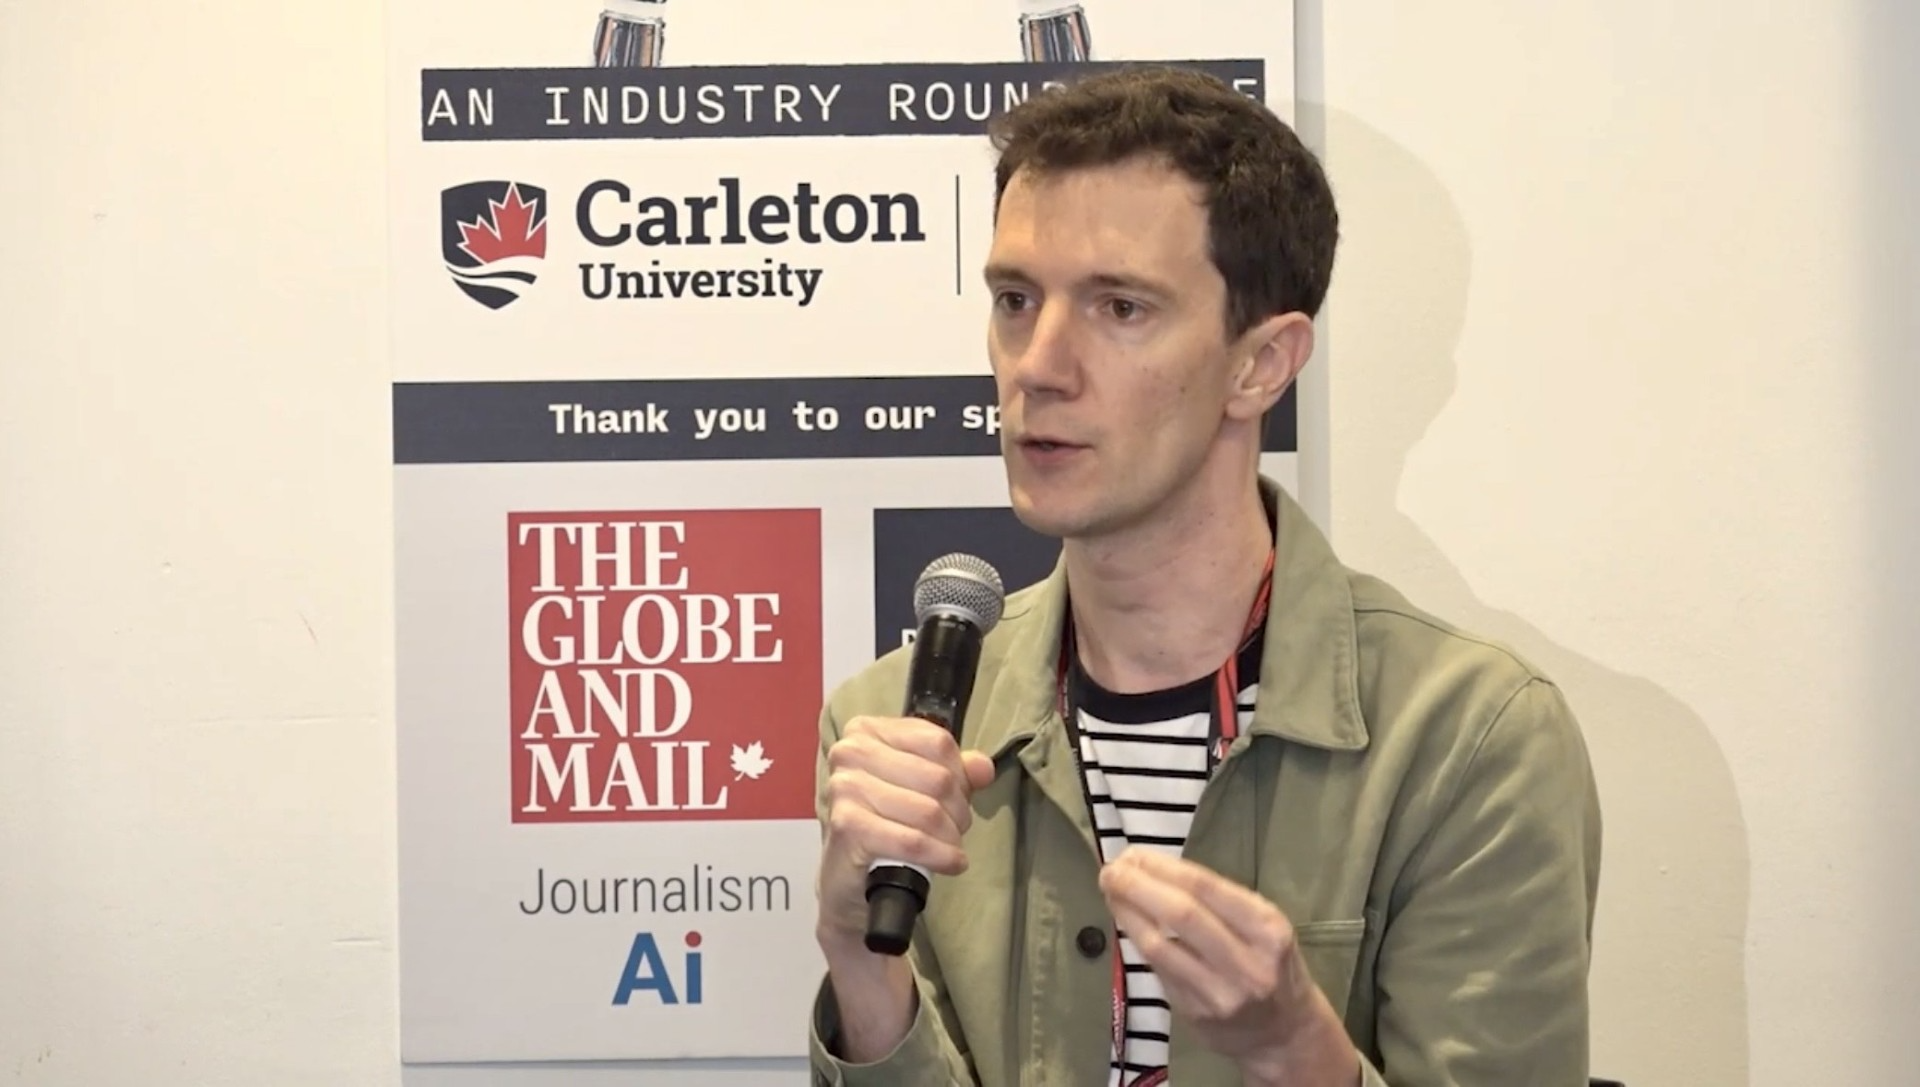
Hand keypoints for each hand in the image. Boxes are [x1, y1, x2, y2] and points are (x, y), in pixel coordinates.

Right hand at [815, 714, 995, 953]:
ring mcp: (846, 788)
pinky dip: (940, 856)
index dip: (961, 775)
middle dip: (958, 811)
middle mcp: (851, 752)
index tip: (959, 797)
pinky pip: (913, 841)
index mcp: (867, 730)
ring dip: (951, 837)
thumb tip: (983, 767)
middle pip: (938, 777)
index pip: (938, 742)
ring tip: (950, 848)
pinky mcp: (848, 826)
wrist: (848, 876)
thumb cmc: (884, 822)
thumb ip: (955, 772)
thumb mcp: (921, 788)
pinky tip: (950, 863)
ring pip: (929, 811)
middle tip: (956, 829)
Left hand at [1098, 849, 1358, 1084]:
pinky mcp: (1194, 1013)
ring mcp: (1219, 992)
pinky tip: (1127, 922)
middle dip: (1138, 886)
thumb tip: (1153, 869)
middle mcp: (1247, 962)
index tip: (1133, 854)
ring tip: (1111, 892)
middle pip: (1181, 914)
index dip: (1162, 867)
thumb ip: (1219, 902)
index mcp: (1268, 929)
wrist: (1284, 1033)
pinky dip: (1138, 940)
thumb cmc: (1269, 964)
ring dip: (1127, 913)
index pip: (1205, 887)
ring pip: (1160, 946)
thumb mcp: (1263, 927)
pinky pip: (1158, 968)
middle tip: (1111, 870)